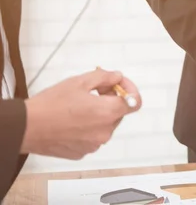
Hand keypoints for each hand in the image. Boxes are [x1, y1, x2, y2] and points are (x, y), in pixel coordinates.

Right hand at [21, 69, 140, 158]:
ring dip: (99, 114)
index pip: (135, 102)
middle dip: (111, 99)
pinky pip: (93, 137)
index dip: (130, 90)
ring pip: (105, 125)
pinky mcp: (82, 152)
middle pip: (119, 113)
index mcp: (108, 113)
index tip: (118, 84)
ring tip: (79, 105)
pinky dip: (88, 127)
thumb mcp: (79, 82)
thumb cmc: (51, 103)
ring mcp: (94, 144)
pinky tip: (72, 120)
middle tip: (95, 90)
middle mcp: (105, 132)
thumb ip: (104, 77)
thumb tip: (117, 77)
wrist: (26, 127)